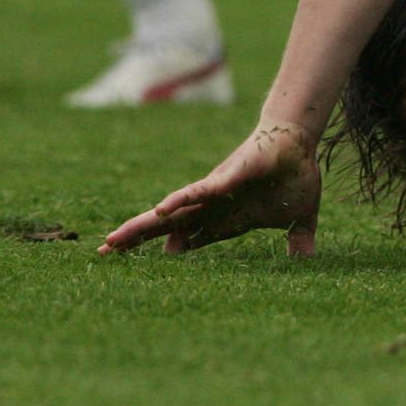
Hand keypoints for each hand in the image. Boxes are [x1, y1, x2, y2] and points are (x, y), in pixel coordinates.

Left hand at [99, 122, 320, 256]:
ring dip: (143, 225)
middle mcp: (212, 205)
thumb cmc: (296, 175)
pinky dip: (179, 200)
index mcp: (225, 218)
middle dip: (136, 238)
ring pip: (172, 212)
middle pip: (166, 226)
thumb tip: (303, 258)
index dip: (163, 249)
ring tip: (114, 239)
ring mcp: (215, 191)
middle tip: (102, 252)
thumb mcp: (298, 218)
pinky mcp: (226, 176)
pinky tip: (160, 210)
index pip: (186, 237)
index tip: (133, 264)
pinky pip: (199, 191)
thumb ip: (296, 238)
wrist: (301, 141)